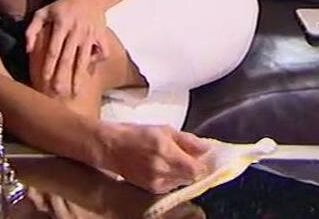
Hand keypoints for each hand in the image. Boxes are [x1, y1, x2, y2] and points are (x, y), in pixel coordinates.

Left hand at [25, 0, 108, 96]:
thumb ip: (32, 29)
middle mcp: (76, 30)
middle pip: (68, 58)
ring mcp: (90, 34)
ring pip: (84, 59)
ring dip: (79, 76)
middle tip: (58, 92)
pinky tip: (90, 69)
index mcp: (61, 24)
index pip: (53, 49)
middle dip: (63, 76)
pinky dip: (97, 61)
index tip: (44, 79)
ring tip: (75, 92)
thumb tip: (28, 50)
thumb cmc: (62, 6)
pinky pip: (102, 52)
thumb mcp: (43, 12)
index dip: (49, 65)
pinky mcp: (101, 36)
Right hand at [97, 123, 212, 193]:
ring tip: (172, 161)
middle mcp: (162, 169)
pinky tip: (164, 168)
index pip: (195, 169)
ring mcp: (156, 182)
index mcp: (166, 151)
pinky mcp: (152, 189)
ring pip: (182, 182)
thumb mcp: (164, 129)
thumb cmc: (137, 134)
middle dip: (192, 168)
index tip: (202, 157)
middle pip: (190, 178)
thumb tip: (206, 149)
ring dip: (182, 174)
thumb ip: (187, 140)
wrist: (112, 147)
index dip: (202, 164)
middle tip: (188, 157)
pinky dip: (172, 178)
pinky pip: (171, 186)